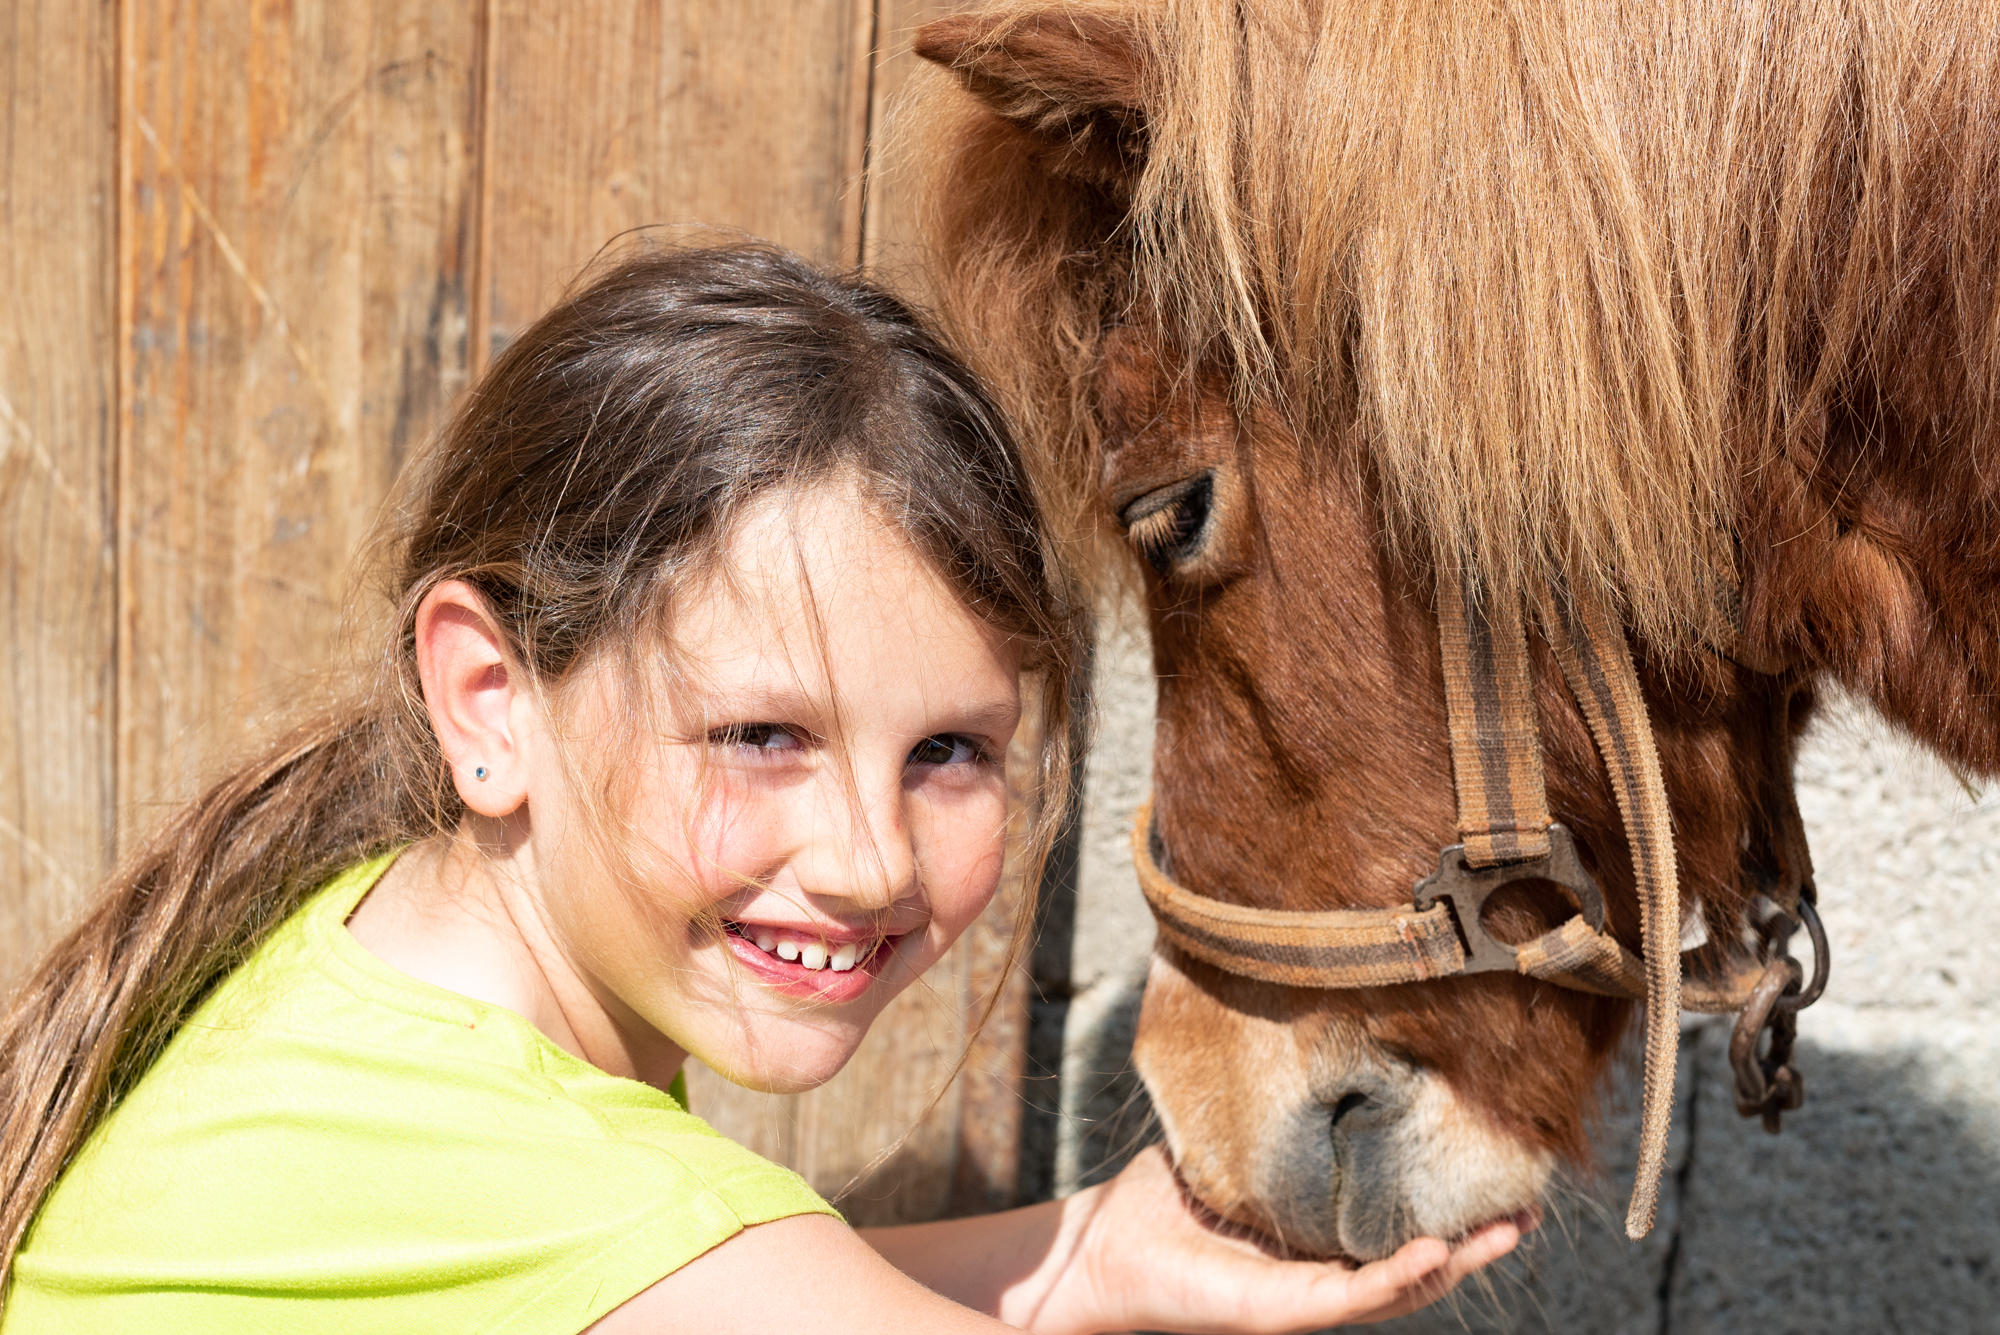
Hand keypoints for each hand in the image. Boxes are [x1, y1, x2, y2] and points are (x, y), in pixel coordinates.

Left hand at [1020, 1146, 1530, 1333]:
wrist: (1100, 1249)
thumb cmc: (1157, 1201)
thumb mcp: (1226, 1145)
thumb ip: (1265, 1110)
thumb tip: (1293, 1039)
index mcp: (1312, 1242)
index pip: (1395, 1230)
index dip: (1447, 1208)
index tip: (1493, 1173)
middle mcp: (1318, 1276)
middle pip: (1416, 1264)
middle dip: (1476, 1241)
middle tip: (1529, 1210)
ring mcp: (1302, 1299)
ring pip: (1399, 1288)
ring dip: (1457, 1262)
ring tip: (1507, 1231)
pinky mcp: (1278, 1312)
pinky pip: (1348, 1297)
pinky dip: (1396, 1277)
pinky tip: (1433, 1252)